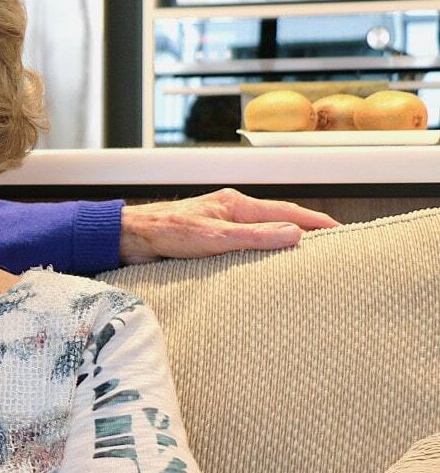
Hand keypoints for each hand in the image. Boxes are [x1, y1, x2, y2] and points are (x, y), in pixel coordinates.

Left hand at [118, 188, 337, 263]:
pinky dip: (261, 254)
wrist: (129, 239)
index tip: (343, 233)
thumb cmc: (165, 232)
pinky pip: (244, 247)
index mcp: (236, 205)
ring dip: (283, 245)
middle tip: (334, 249)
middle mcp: (231, 212)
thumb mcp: (213, 237)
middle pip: (279, 221)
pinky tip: (266, 267)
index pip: (287, 212)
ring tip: (307, 260)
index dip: (316, 223)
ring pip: (262, 235)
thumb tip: (295, 234)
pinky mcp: (209, 242)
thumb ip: (253, 236)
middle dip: (305, 233)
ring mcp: (221, 226)